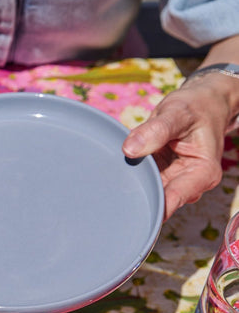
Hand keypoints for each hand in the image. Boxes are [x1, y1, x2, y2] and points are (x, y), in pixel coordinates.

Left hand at [122, 74, 236, 219]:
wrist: (202, 104)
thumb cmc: (196, 106)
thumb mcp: (178, 112)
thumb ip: (156, 130)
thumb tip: (129, 149)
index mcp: (202, 173)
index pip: (172, 200)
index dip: (148, 207)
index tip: (126, 209)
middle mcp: (190, 184)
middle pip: (157, 200)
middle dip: (136, 195)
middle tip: (110, 190)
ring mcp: (174, 182)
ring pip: (147, 192)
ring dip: (132, 184)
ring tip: (114, 174)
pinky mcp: (161, 176)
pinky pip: (143, 181)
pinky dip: (131, 175)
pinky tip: (119, 169)